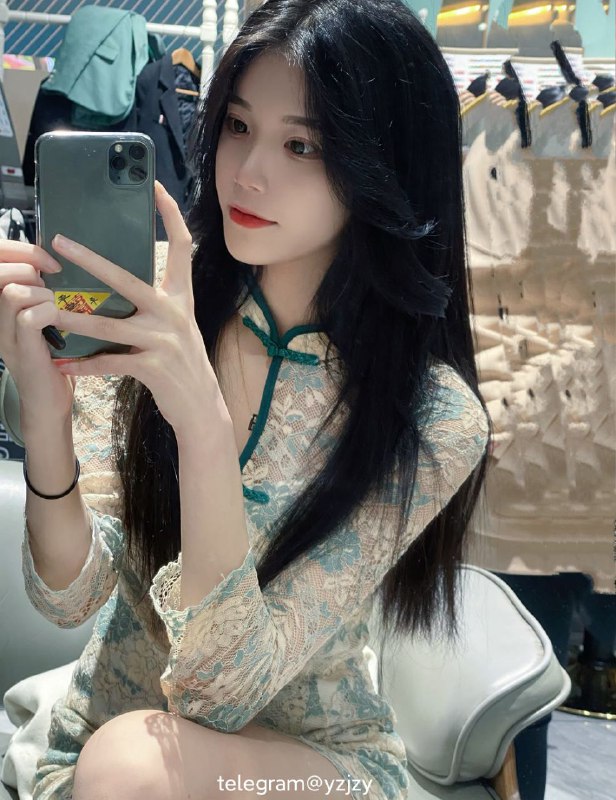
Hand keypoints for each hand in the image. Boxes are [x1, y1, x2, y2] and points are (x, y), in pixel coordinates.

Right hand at [0, 239, 76, 430]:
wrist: (48, 402)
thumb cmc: (52, 356)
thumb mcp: (43, 316)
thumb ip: (41, 290)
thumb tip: (51, 261)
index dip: (20, 249)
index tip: (51, 263)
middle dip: (30, 266)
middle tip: (52, 283)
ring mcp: (4, 333)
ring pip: (12, 291)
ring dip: (41, 292)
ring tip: (54, 306)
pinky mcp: (21, 350)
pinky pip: (28, 317)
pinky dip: (48, 312)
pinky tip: (58, 320)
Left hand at [54, 182, 227, 435]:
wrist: (202, 408)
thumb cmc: (183, 365)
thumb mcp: (176, 328)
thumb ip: (154, 305)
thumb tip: (118, 284)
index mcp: (182, 297)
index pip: (182, 246)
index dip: (170, 214)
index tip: (155, 186)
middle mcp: (174, 313)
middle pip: (128, 278)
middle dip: (91, 260)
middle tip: (59, 242)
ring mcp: (165, 340)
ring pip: (109, 324)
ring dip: (72, 318)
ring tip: (44, 310)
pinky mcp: (154, 367)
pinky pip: (110, 362)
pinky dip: (84, 365)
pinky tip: (62, 365)